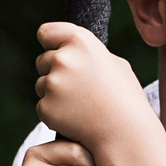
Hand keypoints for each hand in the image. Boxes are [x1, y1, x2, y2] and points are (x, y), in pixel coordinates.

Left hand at [33, 22, 149, 147]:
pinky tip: (75, 118)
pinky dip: (54, 113)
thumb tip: (72, 50)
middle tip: (79, 89)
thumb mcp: (115, 64)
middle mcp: (63, 58)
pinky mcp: (45, 106)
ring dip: (53, 93)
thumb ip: (89, 54)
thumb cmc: (125, 97)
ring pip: (41, 84)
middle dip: (54, 72)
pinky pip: (42, 106)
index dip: (50, 43)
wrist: (124, 132)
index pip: (46, 33)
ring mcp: (52, 83)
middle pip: (42, 61)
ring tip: (81, 105)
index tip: (55, 50)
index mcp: (80, 42)